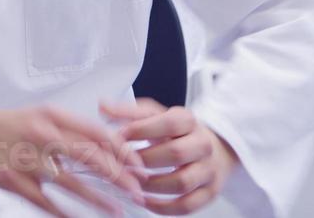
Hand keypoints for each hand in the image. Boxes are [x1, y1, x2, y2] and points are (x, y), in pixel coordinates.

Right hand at [0, 103, 145, 216]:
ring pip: (71, 183)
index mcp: (51, 116)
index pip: (96, 132)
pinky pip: (47, 201)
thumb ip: (74, 128)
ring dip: (98, 200)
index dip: (121, 150)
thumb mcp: (44, 115)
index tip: (139, 165)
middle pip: (89, 156)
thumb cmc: (12, 125)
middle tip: (138, 190)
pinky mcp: (15, 181)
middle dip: (118, 176)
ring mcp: (28, 160)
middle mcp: (41, 135)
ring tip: (118, 210)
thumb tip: (112, 145)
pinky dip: (66, 213)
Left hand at [101, 99, 238, 213]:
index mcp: (188, 120)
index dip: (141, 130)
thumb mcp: (154, 115)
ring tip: (130, 183)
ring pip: (181, 182)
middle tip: (121, 164)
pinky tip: (144, 201)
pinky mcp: (210, 192)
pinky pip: (188, 205)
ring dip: (151, 186)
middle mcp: (203, 145)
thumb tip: (103, 106)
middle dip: (143, 160)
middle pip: (175, 154)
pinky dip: (163, 207)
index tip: (118, 136)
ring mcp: (208, 170)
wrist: (210, 146)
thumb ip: (129, 112)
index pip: (168, 124)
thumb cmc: (174, 131)